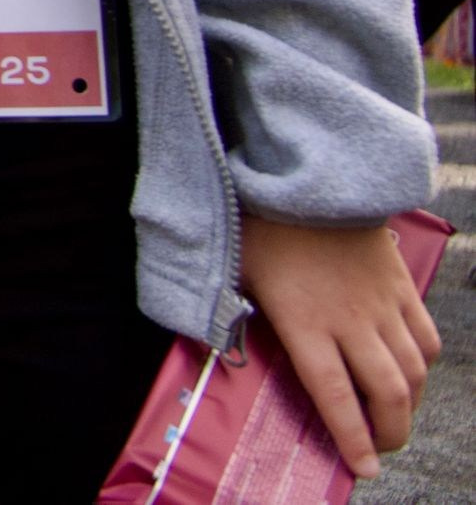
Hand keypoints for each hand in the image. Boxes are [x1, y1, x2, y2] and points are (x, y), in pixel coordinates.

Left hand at [241, 215, 441, 478]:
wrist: (305, 176)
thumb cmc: (259, 224)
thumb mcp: (235, 273)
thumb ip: (233, 315)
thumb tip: (220, 348)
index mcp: (305, 323)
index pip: (334, 395)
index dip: (352, 437)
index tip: (363, 469)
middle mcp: (350, 320)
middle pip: (385, 393)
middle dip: (389, 432)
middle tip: (380, 448)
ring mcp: (381, 303)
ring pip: (412, 371)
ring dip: (409, 403)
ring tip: (394, 417)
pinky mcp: (399, 285)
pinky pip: (425, 336)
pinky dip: (423, 363)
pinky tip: (412, 372)